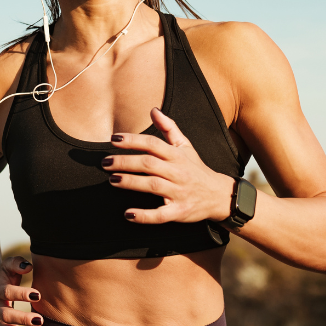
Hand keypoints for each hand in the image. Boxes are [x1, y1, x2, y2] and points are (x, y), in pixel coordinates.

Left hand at [103, 107, 234, 224]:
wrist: (220, 196)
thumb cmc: (196, 169)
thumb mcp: (185, 147)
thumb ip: (169, 128)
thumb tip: (153, 109)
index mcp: (177, 155)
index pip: (153, 143)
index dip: (133, 140)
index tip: (114, 139)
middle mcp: (178, 172)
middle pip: (149, 164)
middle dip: (125, 162)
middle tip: (105, 162)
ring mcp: (179, 192)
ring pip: (153, 186)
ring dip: (131, 182)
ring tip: (112, 180)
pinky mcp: (180, 211)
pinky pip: (161, 214)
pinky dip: (145, 215)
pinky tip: (129, 214)